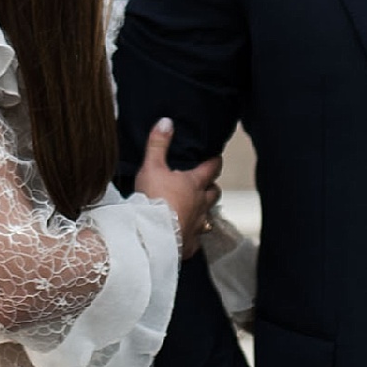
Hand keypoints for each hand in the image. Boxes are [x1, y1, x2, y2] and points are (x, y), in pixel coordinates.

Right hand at [139, 113, 223, 260]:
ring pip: (209, 217)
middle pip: (214, 193)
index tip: (215, 158)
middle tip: (207, 184)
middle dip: (212, 188)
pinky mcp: (190, 244)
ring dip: (205, 212)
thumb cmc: (153, 200)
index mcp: (194, 184)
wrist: (152, 235)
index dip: (214, 162)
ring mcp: (197, 225)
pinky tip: (185, 236)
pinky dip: (192, 236)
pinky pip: (196, 239)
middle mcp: (201, 204)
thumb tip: (166, 122)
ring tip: (198, 210)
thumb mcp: (152, 166)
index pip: (211, 168)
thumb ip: (158, 144)